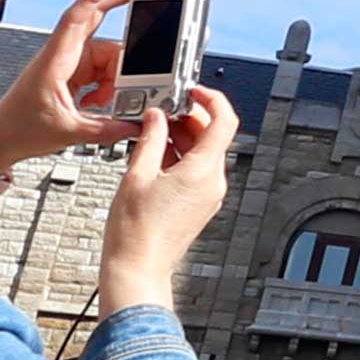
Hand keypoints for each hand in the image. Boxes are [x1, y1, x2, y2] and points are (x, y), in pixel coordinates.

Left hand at [0, 0, 163, 177]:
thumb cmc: (20, 130)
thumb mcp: (67, 132)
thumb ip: (107, 128)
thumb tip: (139, 124)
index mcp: (55, 60)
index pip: (78, 16)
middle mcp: (63, 54)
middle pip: (99, 18)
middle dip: (127, 7)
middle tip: (157, 2)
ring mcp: (70, 62)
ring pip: (108, 53)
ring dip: (118, 76)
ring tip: (110, 101)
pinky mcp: (74, 74)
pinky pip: (104, 70)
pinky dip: (111, 85)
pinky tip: (102, 102)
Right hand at [91, 80, 239, 312]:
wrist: (136, 269)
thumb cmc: (135, 233)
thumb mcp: (137, 175)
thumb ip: (150, 139)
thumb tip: (156, 117)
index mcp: (204, 171)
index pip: (224, 120)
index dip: (211, 99)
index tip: (193, 90)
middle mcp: (213, 183)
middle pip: (213, 136)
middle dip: (189, 118)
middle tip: (163, 110)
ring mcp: (208, 196)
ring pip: (204, 153)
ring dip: (182, 137)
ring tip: (154, 131)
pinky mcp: (198, 205)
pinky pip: (196, 171)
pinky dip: (180, 156)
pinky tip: (155, 155)